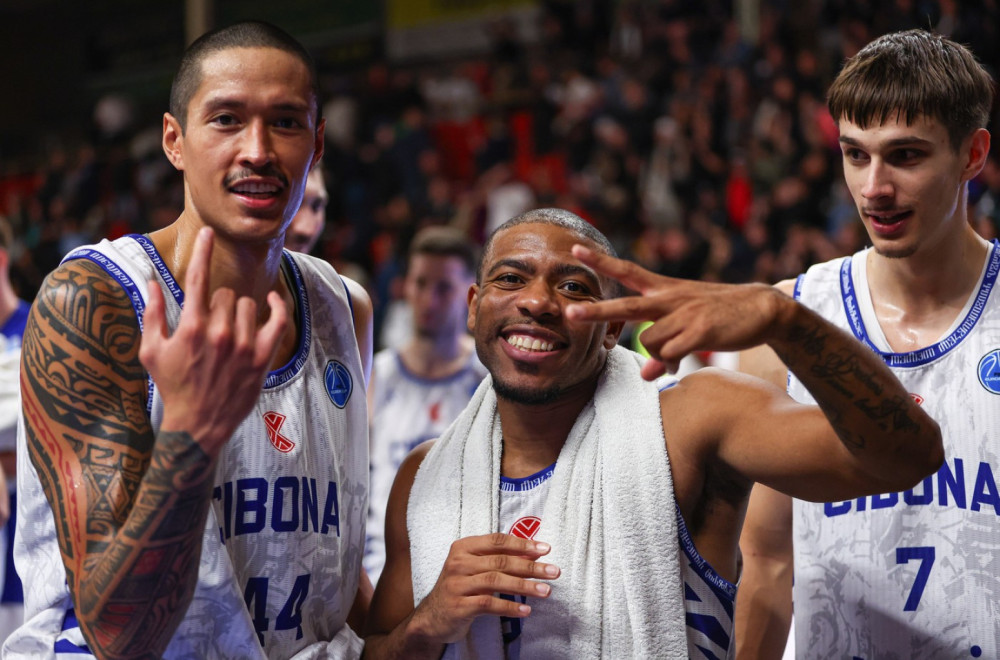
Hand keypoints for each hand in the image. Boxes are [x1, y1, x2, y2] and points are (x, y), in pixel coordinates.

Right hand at [139, 227, 288, 454]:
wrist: (198, 425)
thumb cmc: (172, 386)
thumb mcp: (152, 351)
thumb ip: (152, 313)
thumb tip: (150, 281)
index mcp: (191, 327)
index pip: (198, 279)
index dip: (203, 251)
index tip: (208, 232)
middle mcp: (219, 333)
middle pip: (226, 294)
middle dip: (218, 302)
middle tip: (211, 323)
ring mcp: (244, 346)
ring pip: (248, 305)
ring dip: (240, 311)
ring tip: (230, 330)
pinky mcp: (262, 358)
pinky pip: (278, 320)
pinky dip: (277, 306)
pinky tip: (272, 301)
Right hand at [409, 533, 559, 644]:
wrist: (433, 616)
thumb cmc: (461, 587)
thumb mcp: (475, 568)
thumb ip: (499, 559)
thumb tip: (533, 555)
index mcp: (463, 547)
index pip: (497, 541)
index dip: (523, 544)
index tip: (546, 549)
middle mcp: (458, 562)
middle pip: (500, 561)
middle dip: (531, 567)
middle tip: (554, 571)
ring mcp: (457, 584)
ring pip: (496, 581)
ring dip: (525, 586)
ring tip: (546, 591)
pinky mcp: (458, 606)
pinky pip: (489, 604)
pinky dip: (510, 607)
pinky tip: (526, 610)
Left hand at [566, 244, 786, 379]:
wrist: (764, 309)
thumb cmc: (720, 316)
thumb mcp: (687, 324)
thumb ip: (663, 348)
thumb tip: (647, 375)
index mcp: (666, 289)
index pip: (627, 271)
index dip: (601, 261)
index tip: (575, 249)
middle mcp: (671, 298)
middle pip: (627, 305)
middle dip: (597, 312)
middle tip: (570, 315)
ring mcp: (685, 314)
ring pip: (649, 342)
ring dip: (656, 356)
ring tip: (671, 359)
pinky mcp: (701, 330)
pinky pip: (671, 354)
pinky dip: (669, 364)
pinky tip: (676, 367)